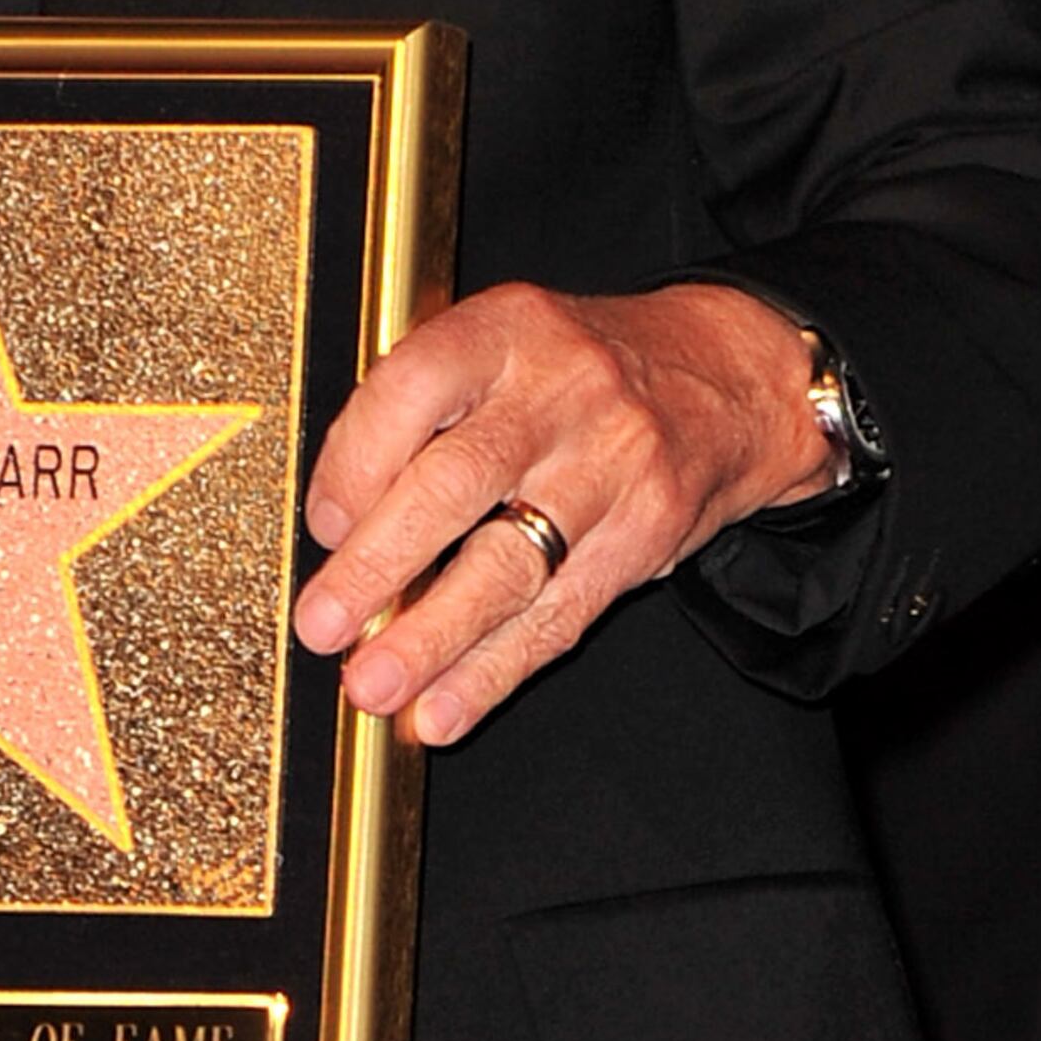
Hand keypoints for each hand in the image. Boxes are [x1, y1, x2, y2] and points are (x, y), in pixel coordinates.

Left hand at [290, 280, 833, 747]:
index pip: (412, 388)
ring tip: (375, 686)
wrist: (719, 378)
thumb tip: (335, 529)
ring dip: (433, 638)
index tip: (321, 525)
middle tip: (323, 624)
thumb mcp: (499, 346)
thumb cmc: (574, 371)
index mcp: (505, 331)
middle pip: (456, 483)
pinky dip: (493, 671)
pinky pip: (558, 616)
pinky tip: (444, 708)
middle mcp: (562, 392)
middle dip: (377, 565)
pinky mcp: (644, 536)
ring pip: (511, 565)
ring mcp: (612, 466)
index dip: (353, 464)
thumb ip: (418, 413)